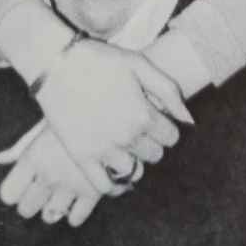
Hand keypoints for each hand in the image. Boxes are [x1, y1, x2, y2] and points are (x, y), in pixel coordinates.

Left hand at [0, 124, 102, 226]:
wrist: (112, 113)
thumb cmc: (73, 117)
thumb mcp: (43, 127)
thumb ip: (19, 148)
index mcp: (33, 157)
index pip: (8, 194)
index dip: (13, 190)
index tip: (21, 183)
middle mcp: (49, 175)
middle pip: (25, 209)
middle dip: (30, 201)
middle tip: (40, 190)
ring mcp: (70, 186)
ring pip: (49, 216)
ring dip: (51, 208)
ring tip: (58, 193)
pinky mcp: (94, 193)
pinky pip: (76, 218)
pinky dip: (74, 213)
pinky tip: (76, 199)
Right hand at [35, 40, 192, 193]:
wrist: (56, 63)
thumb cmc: (100, 60)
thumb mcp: (139, 64)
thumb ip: (169, 90)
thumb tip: (188, 120)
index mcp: (143, 114)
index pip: (171, 137)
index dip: (165, 126)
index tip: (153, 116)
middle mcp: (126, 136)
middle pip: (155, 154)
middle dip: (151, 141)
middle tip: (136, 126)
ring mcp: (103, 150)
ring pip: (134, 171)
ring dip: (134, 159)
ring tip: (124, 143)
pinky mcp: (82, 157)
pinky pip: (105, 186)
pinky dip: (114, 184)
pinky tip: (113, 169)